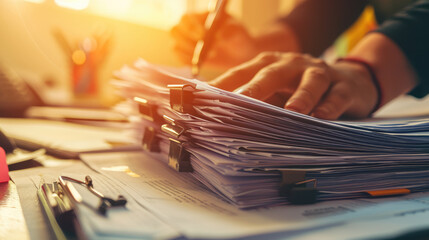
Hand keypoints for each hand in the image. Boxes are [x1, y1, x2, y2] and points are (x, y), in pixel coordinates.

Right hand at [170, 12, 257, 68]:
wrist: (241, 52)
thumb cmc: (238, 36)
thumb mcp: (237, 30)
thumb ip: (229, 30)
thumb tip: (217, 36)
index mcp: (199, 17)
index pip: (186, 19)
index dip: (192, 26)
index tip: (204, 35)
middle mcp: (189, 29)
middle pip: (175, 31)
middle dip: (186, 39)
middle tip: (202, 46)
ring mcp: (188, 44)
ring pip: (176, 46)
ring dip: (190, 52)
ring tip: (212, 55)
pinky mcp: (190, 58)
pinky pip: (181, 60)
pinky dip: (188, 62)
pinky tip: (200, 63)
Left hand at [210, 52, 377, 119]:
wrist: (349, 81)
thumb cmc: (300, 89)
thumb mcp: (275, 91)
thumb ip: (253, 101)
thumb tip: (216, 119)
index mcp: (269, 65)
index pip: (243, 73)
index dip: (225, 86)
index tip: (205, 100)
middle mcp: (292, 65)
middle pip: (273, 73)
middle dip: (257, 87)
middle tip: (241, 101)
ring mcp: (319, 73)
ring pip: (311, 80)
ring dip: (302, 95)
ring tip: (292, 111)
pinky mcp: (344, 86)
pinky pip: (338, 95)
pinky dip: (330, 106)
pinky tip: (322, 117)